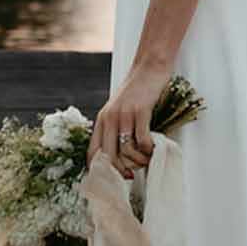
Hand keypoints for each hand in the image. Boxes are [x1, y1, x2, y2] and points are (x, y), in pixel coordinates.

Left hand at [86, 59, 171, 178]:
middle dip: (120, 171)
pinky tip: (153, 149)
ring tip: (146, 159)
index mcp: (102, 120)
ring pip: (126, 151)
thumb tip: (122, 157)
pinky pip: (142, 140)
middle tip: (132, 174)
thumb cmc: (138, 90)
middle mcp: (109, 118)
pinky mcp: (141, 111)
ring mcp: (124, 114)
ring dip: (138, 161)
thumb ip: (117, 128)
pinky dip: (149, 150)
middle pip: (108, 157)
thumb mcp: (119, 109)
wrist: (149, 66)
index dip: (100, 171)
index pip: (92, 153)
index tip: (113, 179)